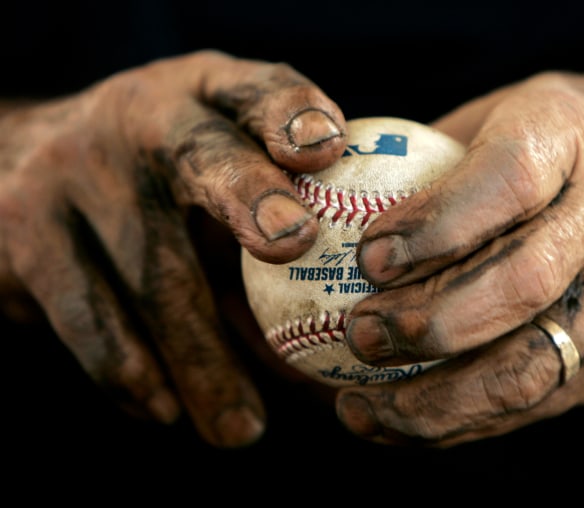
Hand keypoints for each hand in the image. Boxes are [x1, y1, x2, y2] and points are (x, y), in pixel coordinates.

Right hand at [0, 50, 346, 447]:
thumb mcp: (216, 172)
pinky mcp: (24, 237)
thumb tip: (358, 331)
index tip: (325, 148)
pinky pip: (84, 318)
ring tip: (243, 429)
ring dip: (199, 357)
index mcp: (205, 95)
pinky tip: (166, 411)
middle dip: (248, 195)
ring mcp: (72, 175)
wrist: (19, 165)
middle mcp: (138, 120)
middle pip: (201, 156)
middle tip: (293, 242)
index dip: (291, 112)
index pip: (255, 90)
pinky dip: (130, 372)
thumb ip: (279, 223)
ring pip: (147, 272)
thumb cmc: (161, 183)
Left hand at [336, 72, 583, 445]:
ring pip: (528, 366)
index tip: (369, 255)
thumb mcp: (523, 110)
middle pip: (519, 284)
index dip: (434, 223)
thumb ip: (445, 150)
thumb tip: (344, 193)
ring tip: (359, 407)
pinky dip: (457, 425)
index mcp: (573, 140)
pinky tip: (397, 425)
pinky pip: (534, 404)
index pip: (508, 181)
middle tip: (358, 333)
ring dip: (434, 400)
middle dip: (426, 322)